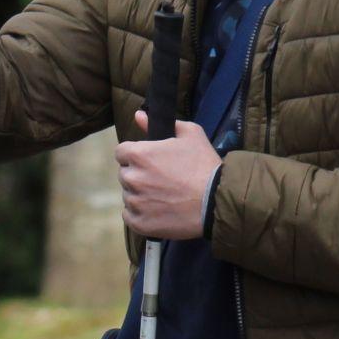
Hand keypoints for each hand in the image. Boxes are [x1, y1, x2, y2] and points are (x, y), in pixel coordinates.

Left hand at [116, 112, 221, 240]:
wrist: (217, 201)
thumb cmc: (204, 165)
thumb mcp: (190, 134)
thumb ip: (160, 124)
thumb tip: (139, 115)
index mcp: (139, 154)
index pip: (121, 152)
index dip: (136, 155)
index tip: (151, 161)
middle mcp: (132, 178)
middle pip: (125, 174)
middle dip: (139, 174)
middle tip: (161, 179)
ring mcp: (135, 202)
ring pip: (128, 195)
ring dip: (140, 194)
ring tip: (164, 196)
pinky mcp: (140, 223)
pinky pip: (130, 215)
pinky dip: (141, 214)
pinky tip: (159, 210)